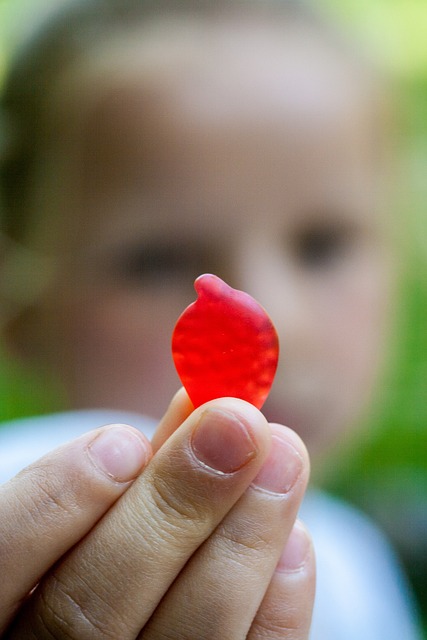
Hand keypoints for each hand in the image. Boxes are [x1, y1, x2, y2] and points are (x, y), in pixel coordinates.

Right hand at [2, 391, 314, 638]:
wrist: (141, 609)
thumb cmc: (111, 534)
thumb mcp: (107, 495)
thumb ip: (141, 461)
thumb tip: (212, 403)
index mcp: (3, 611)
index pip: (3, 559)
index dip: (59, 500)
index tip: (124, 437)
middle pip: (93, 610)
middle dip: (176, 505)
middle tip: (239, 422)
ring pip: (183, 637)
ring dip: (244, 537)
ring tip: (285, 454)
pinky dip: (277, 599)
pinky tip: (293, 538)